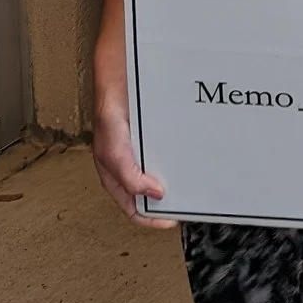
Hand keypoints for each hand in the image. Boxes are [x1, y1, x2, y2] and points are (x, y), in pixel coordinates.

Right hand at [90, 52, 174, 228]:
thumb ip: (130, 177)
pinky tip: (190, 162)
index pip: (133, 208)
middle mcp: (130, 168)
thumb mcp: (114, 153)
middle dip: (167, 203)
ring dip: (176, 183)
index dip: (152, 219)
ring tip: (193, 187)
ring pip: (162, 176)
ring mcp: (143, 154)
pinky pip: (170, 156)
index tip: (172, 221)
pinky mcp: (156, 139)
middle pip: (150, 195)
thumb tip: (154, 195)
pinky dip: (180, 162)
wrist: (121, 81)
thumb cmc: (109, 115)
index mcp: (116, 176)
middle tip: (188, 204)